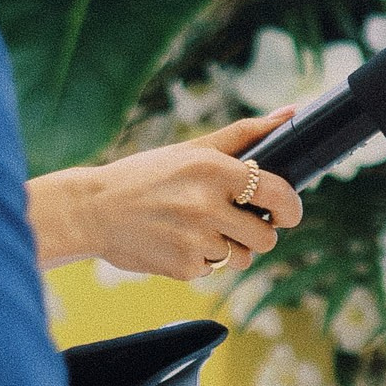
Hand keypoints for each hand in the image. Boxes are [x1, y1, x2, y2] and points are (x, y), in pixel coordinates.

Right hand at [29, 112, 303, 281]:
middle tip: (237, 222)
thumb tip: (292, 114)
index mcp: (213, 170)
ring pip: (242, 258)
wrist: (93, 210)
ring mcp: (195, 241)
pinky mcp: (184, 269)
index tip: (286, 212)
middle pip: (266, 236)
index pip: (277, 193)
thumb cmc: (147, 176)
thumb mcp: (192, 149)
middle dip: (258, 232)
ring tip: (198, 230)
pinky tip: (177, 242)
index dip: (291, 207)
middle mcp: (206, 206)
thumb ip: (245, 134)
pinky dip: (201, 260)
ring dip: (230, 248)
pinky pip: (213, 270)